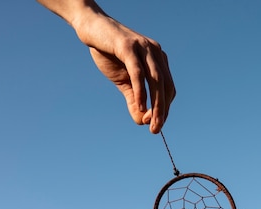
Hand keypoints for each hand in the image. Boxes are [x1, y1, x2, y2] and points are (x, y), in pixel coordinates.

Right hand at [77, 12, 174, 133]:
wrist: (91, 29)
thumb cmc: (109, 54)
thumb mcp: (123, 81)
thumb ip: (134, 99)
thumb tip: (142, 122)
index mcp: (158, 60)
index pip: (168, 88)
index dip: (165, 108)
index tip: (156, 125)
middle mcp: (155, 52)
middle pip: (166, 86)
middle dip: (162, 110)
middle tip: (156, 129)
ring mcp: (143, 48)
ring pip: (156, 80)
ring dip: (155, 103)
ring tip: (150, 122)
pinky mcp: (128, 46)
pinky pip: (138, 72)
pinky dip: (140, 90)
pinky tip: (139, 105)